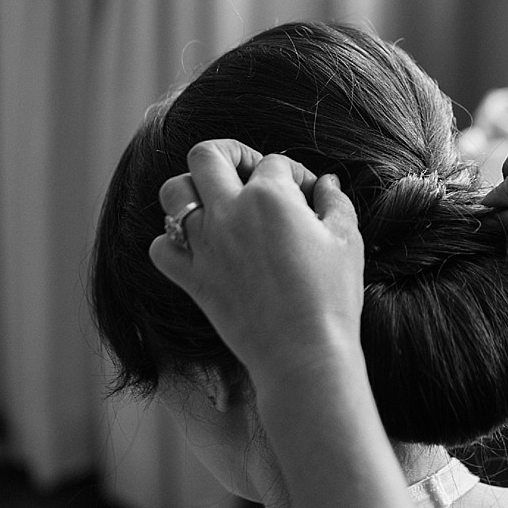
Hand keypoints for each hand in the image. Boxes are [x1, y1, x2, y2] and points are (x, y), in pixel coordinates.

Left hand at [148, 140, 363, 382]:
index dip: (293, 174)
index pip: (273, 162)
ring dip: (191, 191)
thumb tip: (327, 183)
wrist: (304, 354)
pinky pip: (160, 247)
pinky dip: (172, 243)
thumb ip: (336, 202)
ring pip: (173, 193)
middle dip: (227, 153)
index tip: (305, 195)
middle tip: (246, 171)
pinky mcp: (191, 277)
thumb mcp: (347, 241)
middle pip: (206, 155)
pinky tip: (196, 248)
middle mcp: (229, 211)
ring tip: (215, 204)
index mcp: (269, 196)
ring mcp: (204, 244)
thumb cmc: (331, 298)